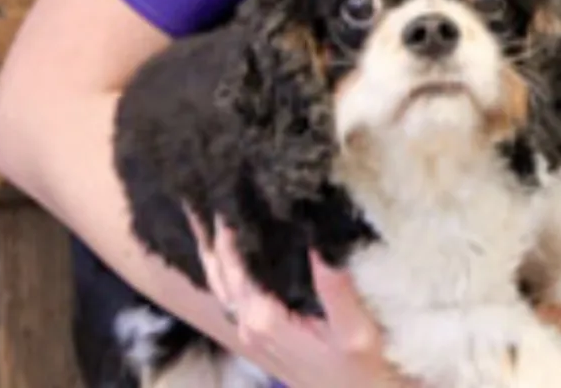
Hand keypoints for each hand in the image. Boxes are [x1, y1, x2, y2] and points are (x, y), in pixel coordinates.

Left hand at [191, 213, 410, 387]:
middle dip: (214, 234)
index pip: (236, 266)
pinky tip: (226, 248)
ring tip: (204, 213)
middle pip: (221, 272)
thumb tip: (318, 240)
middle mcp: (248, 324)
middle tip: (213, 192)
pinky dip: (221, 267)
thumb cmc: (356, 368)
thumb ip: (335, 289)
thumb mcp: (355, 331)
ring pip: (219, 284)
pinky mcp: (256, 332)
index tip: (230, 194)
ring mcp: (248, 330)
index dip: (230, 231)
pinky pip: (229, 294)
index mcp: (265, 319)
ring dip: (211, 250)